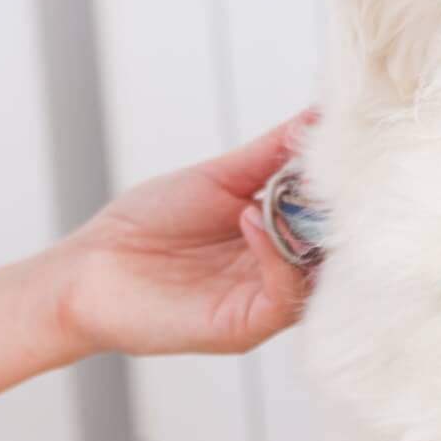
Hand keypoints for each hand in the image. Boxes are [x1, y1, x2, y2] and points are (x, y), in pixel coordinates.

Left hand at [53, 109, 318, 357]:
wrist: (88, 269)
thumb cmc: (147, 222)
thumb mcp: (220, 176)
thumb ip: (273, 152)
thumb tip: (321, 114)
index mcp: (276, 233)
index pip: (331, 213)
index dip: (344, 184)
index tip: (352, 145)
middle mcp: (277, 269)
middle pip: (333, 246)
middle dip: (339, 208)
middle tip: (341, 169)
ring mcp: (262, 299)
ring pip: (318, 273)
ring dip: (310, 230)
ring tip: (294, 190)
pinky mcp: (243, 326)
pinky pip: (283, 297)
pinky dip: (277, 256)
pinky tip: (251, 218)